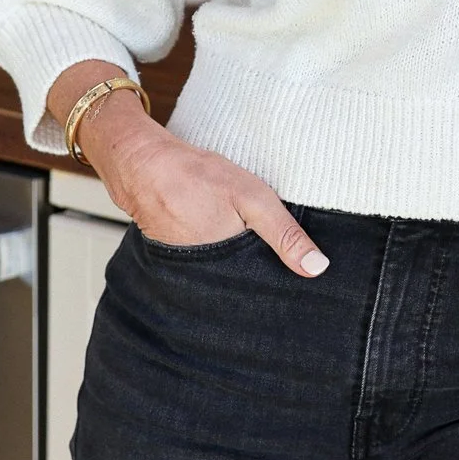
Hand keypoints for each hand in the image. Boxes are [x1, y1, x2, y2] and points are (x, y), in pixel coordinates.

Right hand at [48, 63, 327, 278]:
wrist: (140, 165)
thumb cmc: (194, 178)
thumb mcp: (252, 199)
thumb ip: (284, 234)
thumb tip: (317, 269)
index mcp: (226, 272)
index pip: (262, 294)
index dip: (280, 287)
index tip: (300, 286)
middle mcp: (204, 281)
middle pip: (242, 289)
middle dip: (259, 280)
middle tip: (276, 267)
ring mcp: (186, 273)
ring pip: (222, 278)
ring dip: (236, 267)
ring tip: (248, 252)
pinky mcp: (176, 260)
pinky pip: (204, 266)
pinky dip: (216, 256)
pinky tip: (223, 240)